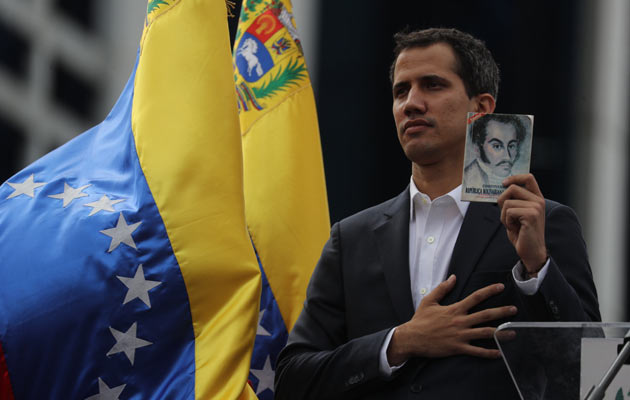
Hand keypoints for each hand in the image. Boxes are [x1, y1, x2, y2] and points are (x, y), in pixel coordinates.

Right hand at [386, 275, 516, 364]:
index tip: (500, 287)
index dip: (489, 291)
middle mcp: (460, 321)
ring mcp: (460, 335)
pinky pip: (477, 351)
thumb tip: (453, 277)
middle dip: (502, 312)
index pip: (475, 297)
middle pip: (486, 315)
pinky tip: (500, 353)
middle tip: (514, 310)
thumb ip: (442, 288)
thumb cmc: (420, 320)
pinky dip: (489, 353)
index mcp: (455, 309)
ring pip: (485, 333)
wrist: (412, 338)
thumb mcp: (429, 301)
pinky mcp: (458, 348)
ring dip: (501, 333)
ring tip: (513, 332)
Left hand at [498, 173, 547, 274]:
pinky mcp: (531, 215)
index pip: (528, 177)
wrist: (531, 251)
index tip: (503, 183)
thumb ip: (512, 200)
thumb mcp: (516, 213)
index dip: (514, 177)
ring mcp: (536, 207)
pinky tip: (515, 228)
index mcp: (536, 198)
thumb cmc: (522, 233)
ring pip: (507, 202)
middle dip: (502, 201)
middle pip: (512, 188)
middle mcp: (538, 200)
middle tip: (507, 216)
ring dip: (504, 215)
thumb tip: (500, 188)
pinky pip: (508, 212)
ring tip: (512, 224)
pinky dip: (506, 221)